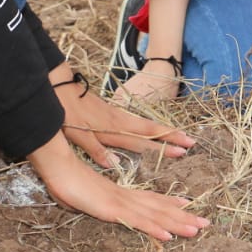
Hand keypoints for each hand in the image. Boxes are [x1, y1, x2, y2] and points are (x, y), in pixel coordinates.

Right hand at [29, 133, 208, 242]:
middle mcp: (124, 197)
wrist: (56, 165)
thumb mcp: (79, 195)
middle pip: (159, 207)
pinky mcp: (112, 209)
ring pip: (154, 216)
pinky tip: (168, 236)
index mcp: (119, 193)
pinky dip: (154, 229)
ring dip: (177, 224)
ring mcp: (120, 202)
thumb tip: (87, 203)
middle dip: (183, 216)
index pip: (150, 199)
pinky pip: (137, 222)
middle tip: (204, 222)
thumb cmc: (64, 178)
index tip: (186, 206)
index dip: (169, 204)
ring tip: (196, 229)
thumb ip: (87, 200)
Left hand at [53, 68, 193, 168]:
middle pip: (151, 130)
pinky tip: (154, 130)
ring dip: (164, 131)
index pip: (143, 140)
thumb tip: (115, 164)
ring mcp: (118, 115)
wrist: (60, 87)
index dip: (162, 147)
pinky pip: (138, 121)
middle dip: (172, 137)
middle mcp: (120, 122)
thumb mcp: (77, 134)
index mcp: (112, 129)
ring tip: (181, 135)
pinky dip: (151, 126)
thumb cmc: (66, 113)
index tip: (182, 151)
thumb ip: (95, 149)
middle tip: (191, 142)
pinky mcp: (113, 112)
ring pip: (146, 124)